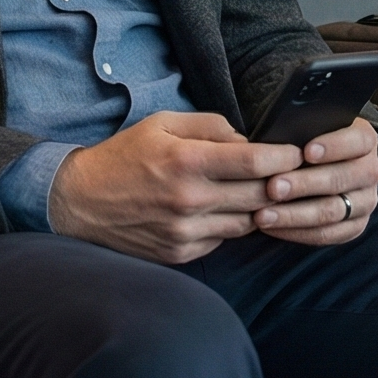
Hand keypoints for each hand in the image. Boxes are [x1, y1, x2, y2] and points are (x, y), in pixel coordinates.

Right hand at [48, 112, 298, 263]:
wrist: (80, 202)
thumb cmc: (124, 156)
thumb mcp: (163, 124)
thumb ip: (210, 126)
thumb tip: (248, 140)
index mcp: (186, 161)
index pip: (256, 161)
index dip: (285, 157)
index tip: (297, 153)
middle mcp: (189, 199)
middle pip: (260, 195)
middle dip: (280, 183)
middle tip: (288, 173)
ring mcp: (185, 232)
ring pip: (248, 221)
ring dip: (257, 206)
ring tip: (257, 191)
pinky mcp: (180, 253)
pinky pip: (224, 239)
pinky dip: (229, 224)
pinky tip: (221, 210)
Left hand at [254, 118, 377, 246]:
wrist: (329, 165)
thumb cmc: (311, 140)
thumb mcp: (312, 126)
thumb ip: (301, 128)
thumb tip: (276, 137)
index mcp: (365, 140)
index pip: (357, 140)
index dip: (334, 146)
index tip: (306, 152)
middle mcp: (371, 171)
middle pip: (342, 179)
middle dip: (305, 184)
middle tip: (272, 187)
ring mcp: (366, 201)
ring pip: (333, 211)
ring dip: (295, 214)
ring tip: (263, 215)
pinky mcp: (355, 226)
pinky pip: (327, 234)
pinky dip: (296, 232)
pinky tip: (272, 227)